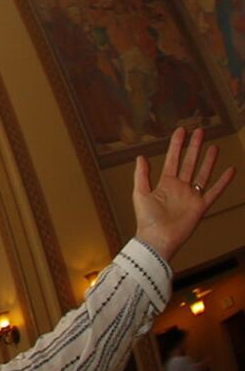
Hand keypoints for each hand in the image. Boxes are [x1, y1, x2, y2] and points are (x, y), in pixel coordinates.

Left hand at [133, 127, 234, 260]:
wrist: (158, 239)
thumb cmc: (146, 220)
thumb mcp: (140, 194)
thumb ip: (141, 175)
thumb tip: (140, 157)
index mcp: (165, 184)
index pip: (172, 159)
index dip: (176, 145)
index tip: (181, 130)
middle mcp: (180, 188)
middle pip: (189, 163)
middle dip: (194, 147)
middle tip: (200, 131)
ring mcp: (191, 196)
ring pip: (202, 174)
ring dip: (208, 160)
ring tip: (214, 146)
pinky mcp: (200, 206)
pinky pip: (214, 192)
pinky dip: (223, 182)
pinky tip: (231, 170)